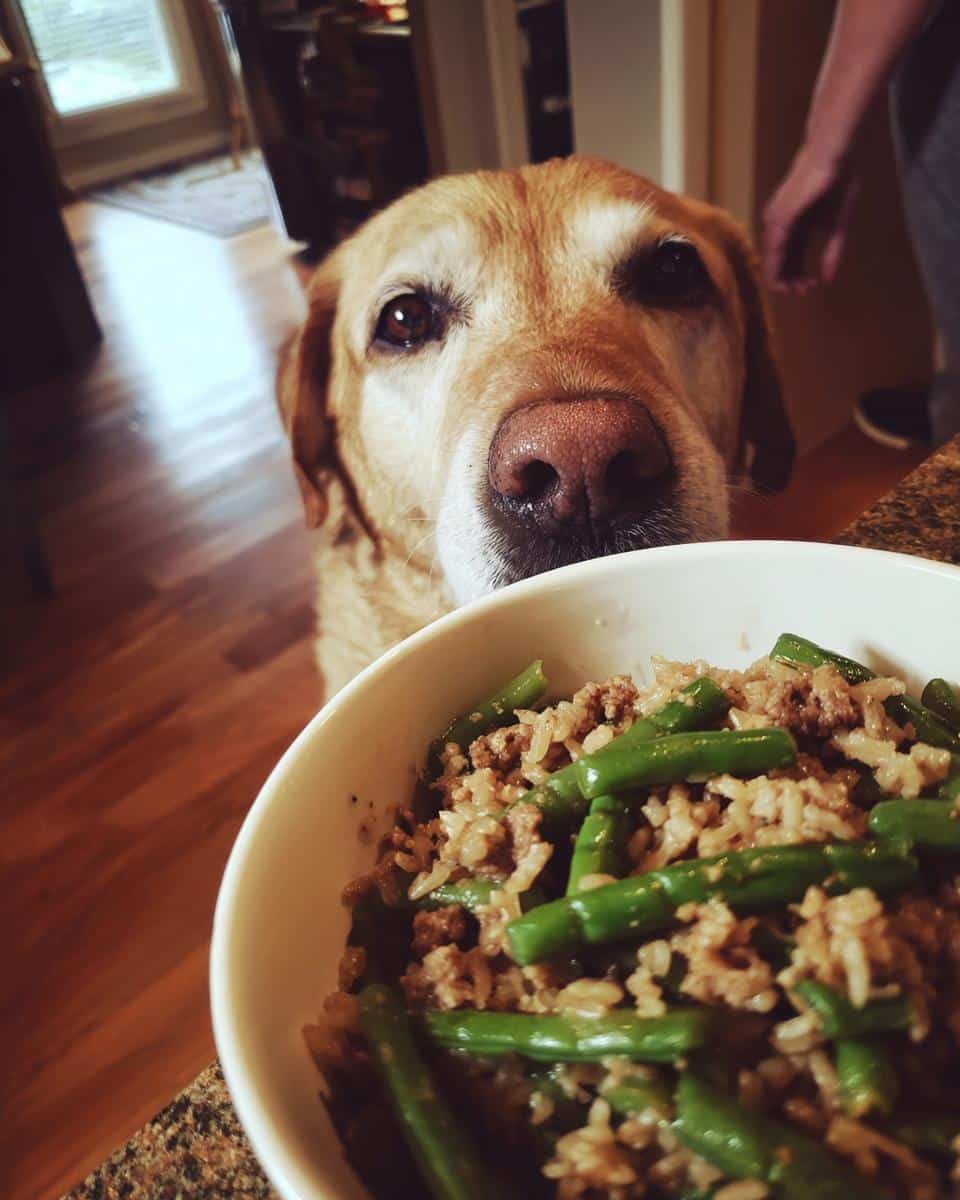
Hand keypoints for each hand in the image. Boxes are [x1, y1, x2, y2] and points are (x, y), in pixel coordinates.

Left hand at [762, 147, 858, 291]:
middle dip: (789, 283)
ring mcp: (775, 221)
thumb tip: (827, 280)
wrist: (834, 154)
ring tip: (801, 289)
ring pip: (770, 261)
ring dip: (784, 280)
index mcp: (791, 230)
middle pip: (775, 265)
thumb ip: (830, 253)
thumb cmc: (838, 184)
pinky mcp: (779, 217)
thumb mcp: (836, 227)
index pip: (786, 262)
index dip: (796, 279)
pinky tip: (788, 278)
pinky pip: (773, 249)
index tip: (811, 287)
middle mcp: (777, 227)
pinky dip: (779, 267)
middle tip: (805, 292)